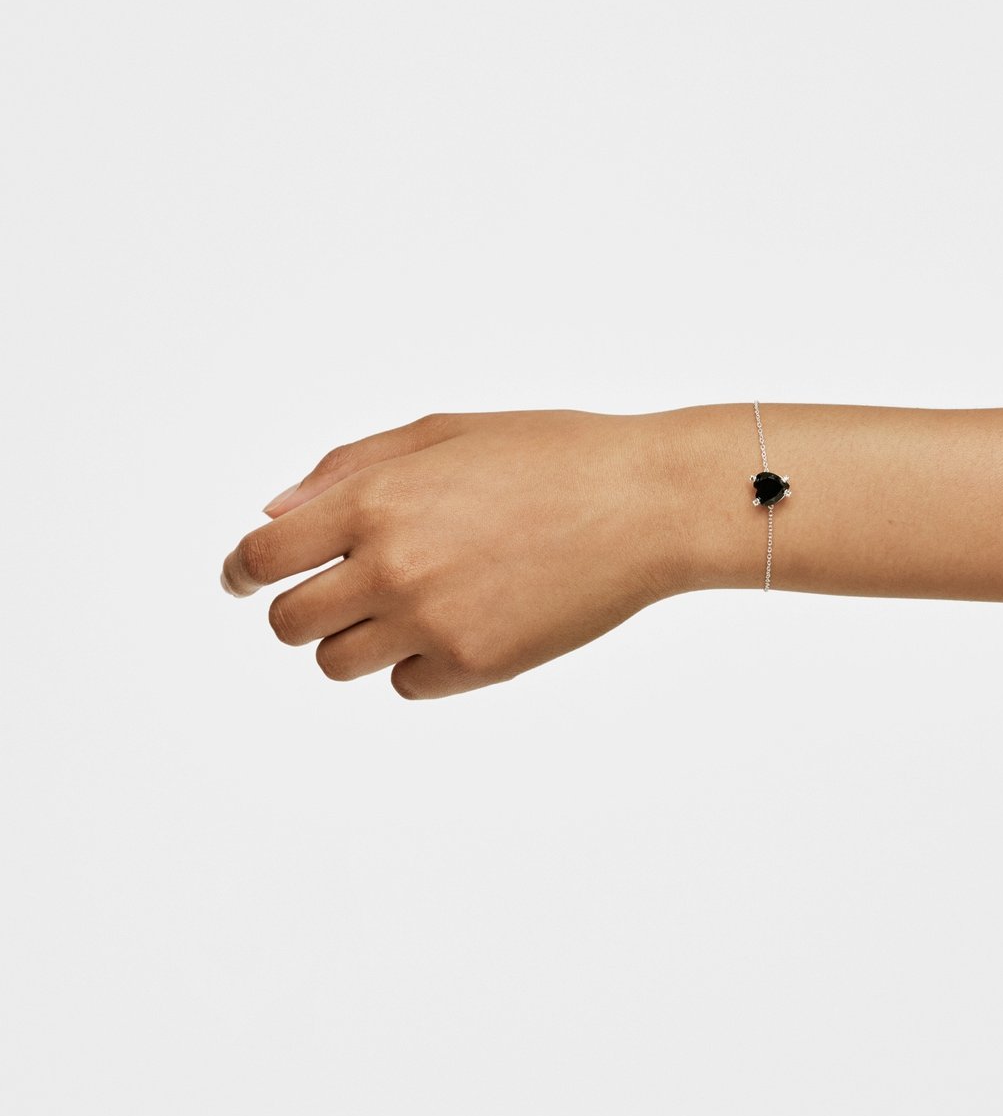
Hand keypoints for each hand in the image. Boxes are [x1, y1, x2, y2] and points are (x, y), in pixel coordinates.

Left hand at [220, 409, 686, 698]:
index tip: (247, 576)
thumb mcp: (444, 432)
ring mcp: (434, 624)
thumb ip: (348, 469)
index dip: (243, 569)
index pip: (261, 555)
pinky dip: (418, 661)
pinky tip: (463, 621)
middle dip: (300, 608)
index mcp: (377, 500)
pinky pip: (406, 683)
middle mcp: (392, 568)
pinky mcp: (477, 667)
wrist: (646, 504)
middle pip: (288, 623)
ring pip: (339, 663)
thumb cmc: (552, 454)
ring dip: (356, 639)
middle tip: (338, 594)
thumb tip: (275, 512)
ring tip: (410, 605)